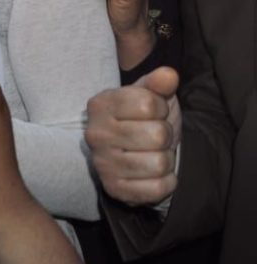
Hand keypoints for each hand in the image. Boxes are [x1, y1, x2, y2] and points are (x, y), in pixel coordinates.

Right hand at [86, 67, 180, 205]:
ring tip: (152, 154)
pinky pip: (158, 188)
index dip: (160, 108)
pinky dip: (166, 182)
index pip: (148, 104)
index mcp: (100, 105)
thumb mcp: (150, 95)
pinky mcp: (114, 189)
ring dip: (166, 160)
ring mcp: (102, 163)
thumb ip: (158, 83)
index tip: (153, 113)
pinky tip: (153, 174)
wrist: (132, 152)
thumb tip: (168, 75)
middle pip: (157, 135)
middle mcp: (95, 134)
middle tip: (154, 137)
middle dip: (165, 136)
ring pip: (159, 163)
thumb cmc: (142, 119)